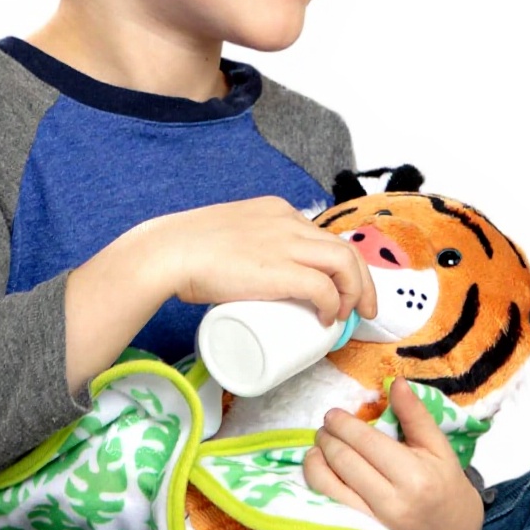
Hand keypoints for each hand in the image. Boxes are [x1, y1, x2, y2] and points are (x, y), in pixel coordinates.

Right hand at [139, 196, 377, 325]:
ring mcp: (285, 243)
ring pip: (343, 263)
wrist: (167, 252)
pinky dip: (334, 303)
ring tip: (349, 317)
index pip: (323, 235)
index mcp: (277, 210)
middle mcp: (288, 221)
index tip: (342, 288)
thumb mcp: (227, 236)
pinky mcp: (279, 269)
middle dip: (361, 280)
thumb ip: (239, 248)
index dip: (340, 264)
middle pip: (343, 248)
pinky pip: (323, 286)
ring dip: (355, 292)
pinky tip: (330, 318)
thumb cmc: (184, 250)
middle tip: (362, 309)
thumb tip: (243, 277)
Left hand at [302, 377, 483, 529]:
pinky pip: (328, 507)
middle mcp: (391, 503)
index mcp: (414, 477)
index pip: (366, 442)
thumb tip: (395, 382)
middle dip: (328, 438)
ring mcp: (373, 525)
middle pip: (344, 461)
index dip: (344, 424)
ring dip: (315, 461)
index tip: (333, 414)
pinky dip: (318, 485)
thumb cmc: (446, 488)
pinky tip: (319, 471)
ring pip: (328, 486)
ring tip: (318, 448)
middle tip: (325, 428)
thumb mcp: (438, 448)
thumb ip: (415, 415)